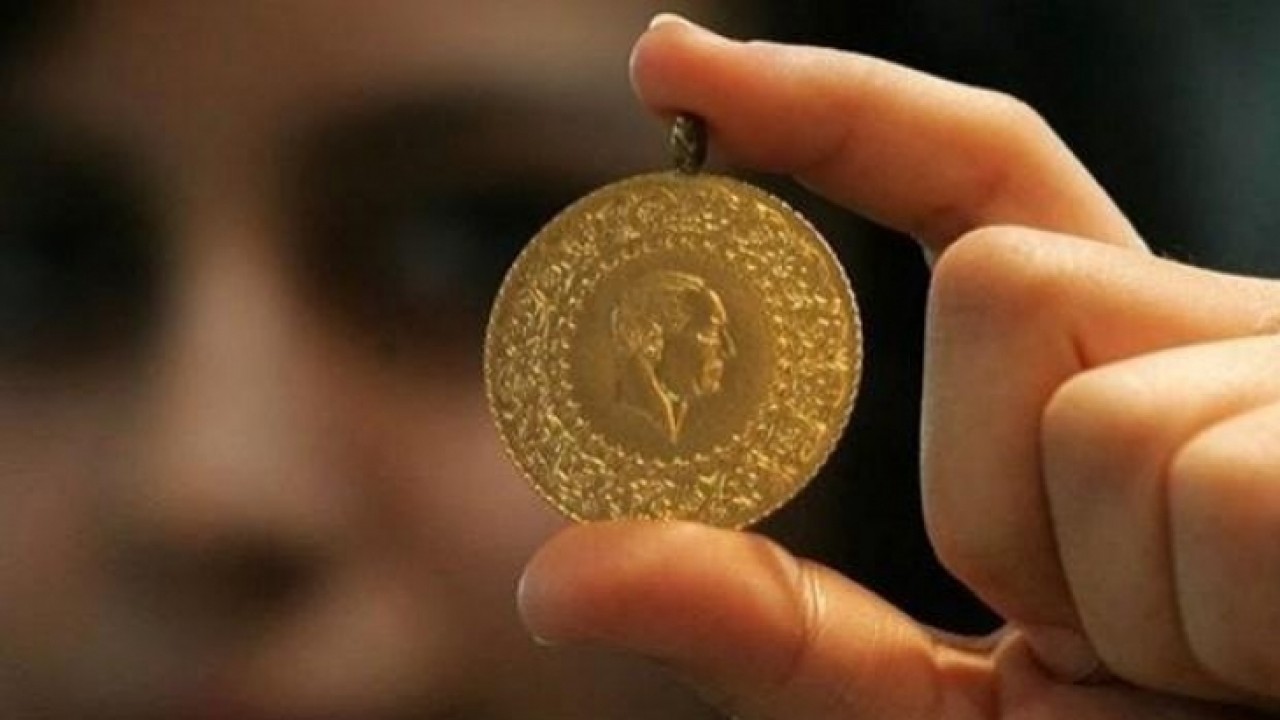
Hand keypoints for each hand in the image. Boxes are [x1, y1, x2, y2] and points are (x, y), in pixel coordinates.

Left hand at [518, 15, 1279, 717]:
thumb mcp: (936, 713)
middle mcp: (1218, 335)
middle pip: (997, 279)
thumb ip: (771, 633)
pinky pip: (1194, 480)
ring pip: (1084, 403)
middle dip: (995, 494)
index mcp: (1121, 376)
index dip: (832, 115)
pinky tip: (1266, 659)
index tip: (672, 66)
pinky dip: (1203, 621)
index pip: (978, 188)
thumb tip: (555, 574)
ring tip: (1205, 670)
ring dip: (1105, 591)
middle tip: (1101, 636)